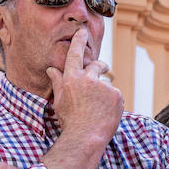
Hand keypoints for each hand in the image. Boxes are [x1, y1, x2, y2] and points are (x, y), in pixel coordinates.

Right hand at [46, 28, 122, 144]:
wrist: (85, 137)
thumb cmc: (69, 121)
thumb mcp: (59, 101)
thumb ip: (58, 82)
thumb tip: (51, 69)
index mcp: (71, 78)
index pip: (75, 54)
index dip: (79, 41)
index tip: (83, 31)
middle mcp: (88, 78)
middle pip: (97, 65)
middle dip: (100, 66)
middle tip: (102, 70)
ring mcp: (103, 86)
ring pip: (106, 83)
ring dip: (104, 91)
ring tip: (98, 108)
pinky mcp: (116, 95)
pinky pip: (115, 94)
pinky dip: (112, 102)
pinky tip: (106, 113)